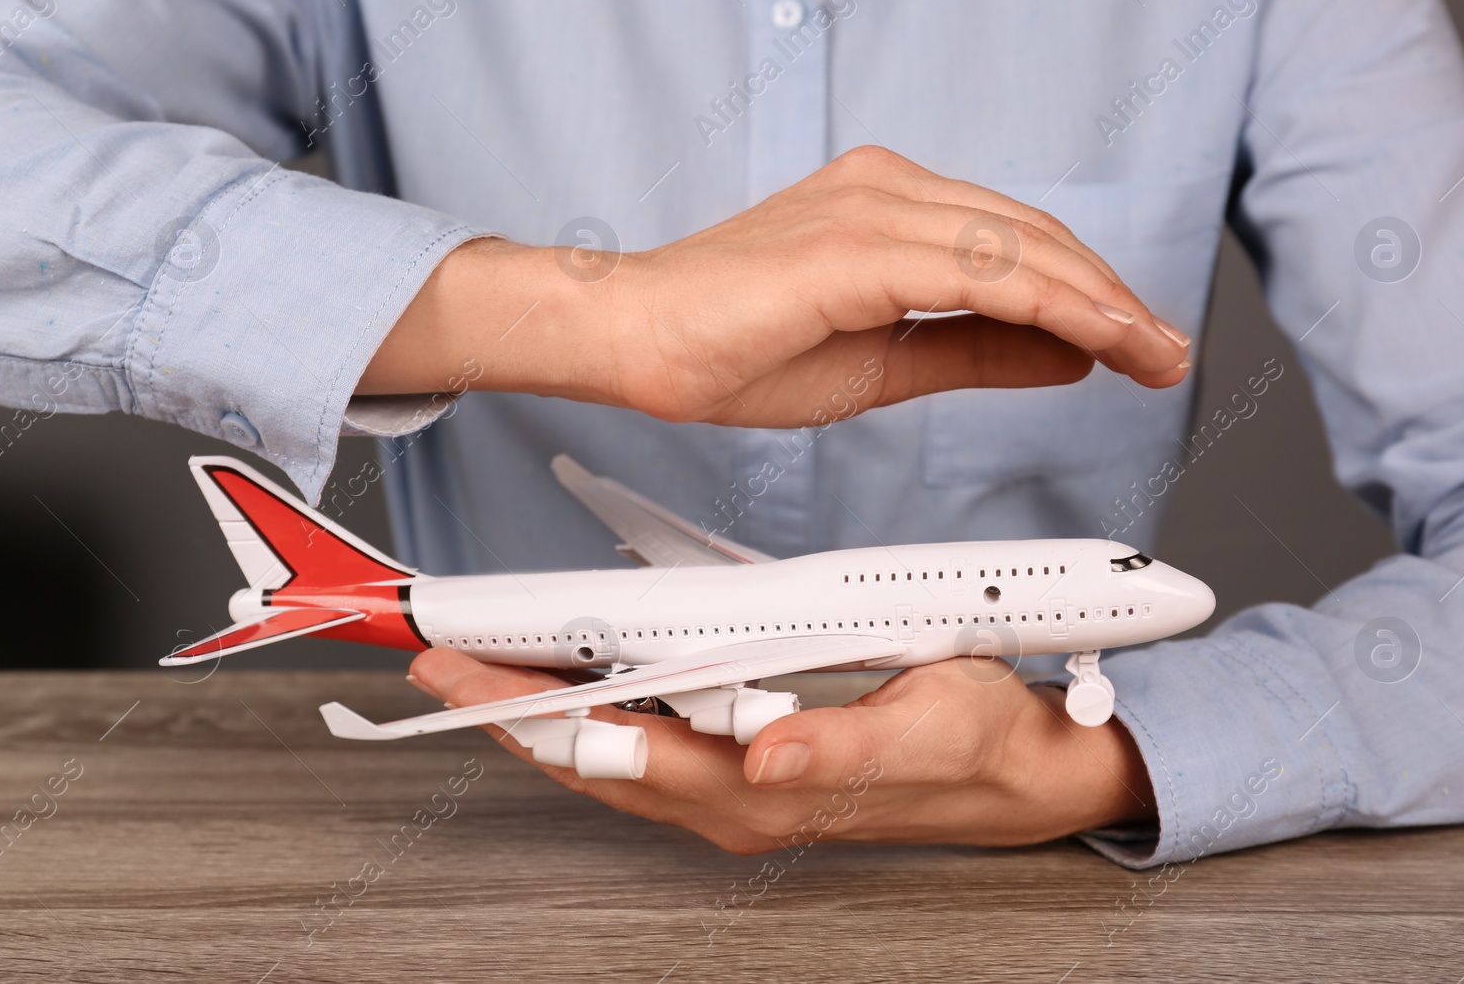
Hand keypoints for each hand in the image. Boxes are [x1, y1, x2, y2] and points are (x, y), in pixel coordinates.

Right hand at [360, 146, 1191, 424]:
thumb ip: (974, 351)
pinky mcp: (856, 243)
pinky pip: (980, 271)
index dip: (1089, 292)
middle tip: (1165, 351)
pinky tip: (1097, 337)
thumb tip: (1063, 354)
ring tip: (1153, 352)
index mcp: (886, 210)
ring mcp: (872, 208)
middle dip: (1112, 297)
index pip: (1016, 243)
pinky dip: (1051, 304)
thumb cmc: (729, 349)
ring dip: (1101, 301)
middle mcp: (887, 191)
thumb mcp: (883, 362)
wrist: (632, 340)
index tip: (1138, 341)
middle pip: (1034, 237)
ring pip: (1021, 247)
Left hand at [405, 647, 1157, 853]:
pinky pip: (651, 749)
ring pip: (613, 759)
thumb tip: (763, 755)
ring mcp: (739, 790)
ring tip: (484, 669)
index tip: (462, 674)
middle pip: (593, 760)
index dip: (527, 714)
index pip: (614, 753)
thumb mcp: (927, 729)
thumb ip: (842, 748)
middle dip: (508, 714)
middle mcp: (735, 801)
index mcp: (762, 793)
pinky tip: (576, 689)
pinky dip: (597, 716)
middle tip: (438, 662)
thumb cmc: (977, 742)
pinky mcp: (752, 770)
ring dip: (542, 716)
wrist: (1025, 771)